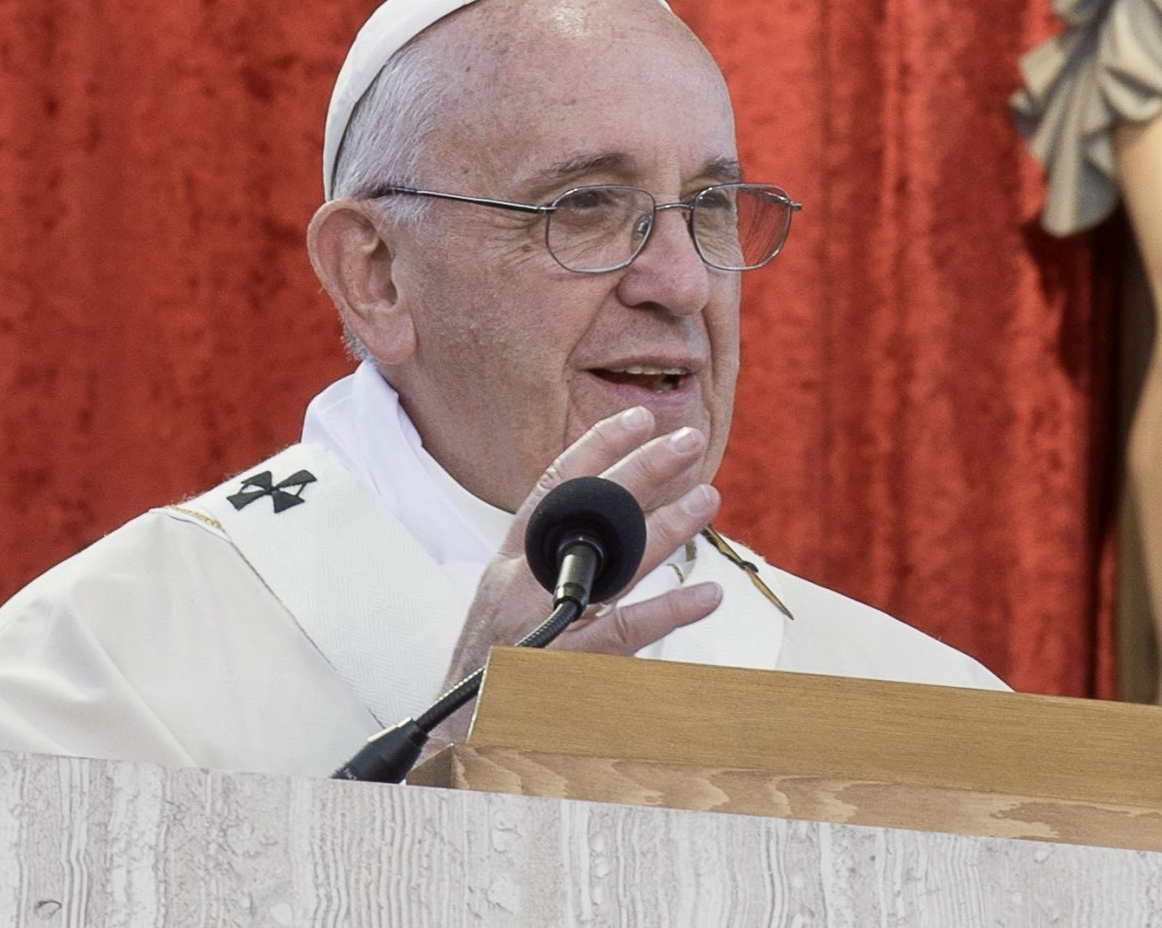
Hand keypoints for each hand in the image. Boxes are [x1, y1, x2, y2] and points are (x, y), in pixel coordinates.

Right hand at [423, 407, 721, 746]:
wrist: (453, 745)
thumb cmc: (487, 676)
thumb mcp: (508, 606)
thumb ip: (551, 566)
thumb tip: (614, 524)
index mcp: (509, 563)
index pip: (552, 486)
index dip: (597, 446)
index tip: (640, 416)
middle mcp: (522, 584)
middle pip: (590, 512)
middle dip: (643, 469)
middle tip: (690, 441)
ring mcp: (542, 624)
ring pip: (616, 562)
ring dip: (668, 526)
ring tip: (708, 499)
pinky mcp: (566, 669)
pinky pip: (626, 631)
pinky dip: (670, 611)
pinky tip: (706, 595)